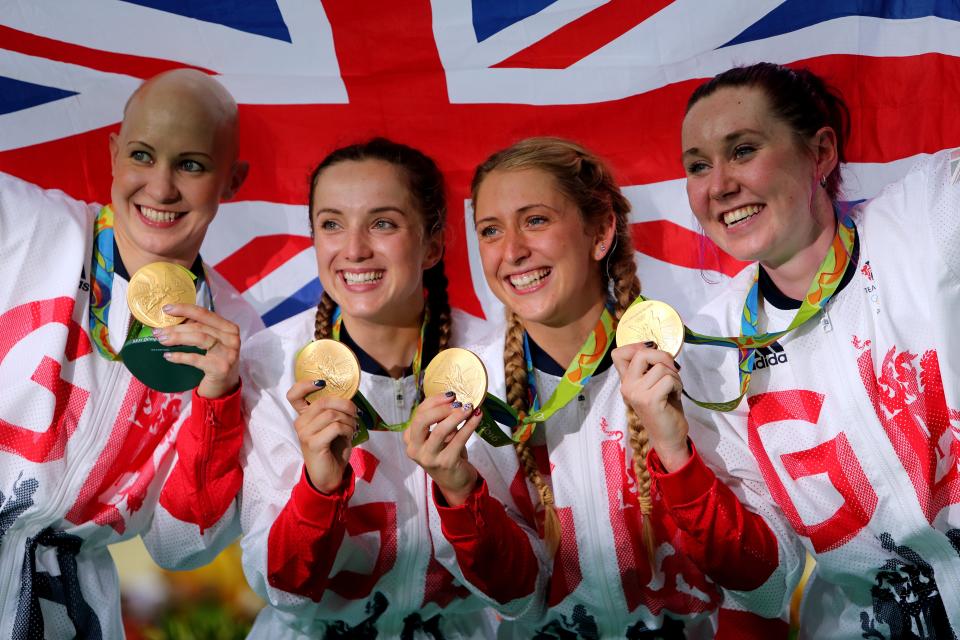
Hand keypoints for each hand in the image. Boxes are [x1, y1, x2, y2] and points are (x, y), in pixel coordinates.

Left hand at [154, 303, 240, 398]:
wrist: (224, 387)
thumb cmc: (215, 361)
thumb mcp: (212, 343)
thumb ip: (199, 330)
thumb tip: (172, 320)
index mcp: (229, 328)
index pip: (205, 314)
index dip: (185, 309)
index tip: (166, 309)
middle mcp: (232, 339)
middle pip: (200, 327)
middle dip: (176, 328)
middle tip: (158, 331)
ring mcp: (228, 353)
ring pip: (199, 338)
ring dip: (177, 338)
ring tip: (161, 340)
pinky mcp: (221, 368)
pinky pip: (195, 358)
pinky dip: (179, 356)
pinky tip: (168, 356)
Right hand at [286, 380, 357, 492]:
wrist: (330, 475)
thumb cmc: (333, 449)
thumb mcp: (333, 425)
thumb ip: (334, 411)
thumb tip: (348, 397)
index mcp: (304, 416)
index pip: (293, 395)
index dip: (306, 385)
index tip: (322, 383)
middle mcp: (300, 423)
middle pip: (323, 401)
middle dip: (345, 404)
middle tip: (355, 414)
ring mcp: (305, 433)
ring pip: (332, 414)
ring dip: (349, 420)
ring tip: (352, 428)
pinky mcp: (313, 443)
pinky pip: (336, 427)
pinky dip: (347, 429)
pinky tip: (349, 436)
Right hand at [404, 392, 480, 505]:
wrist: (455, 482)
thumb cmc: (446, 454)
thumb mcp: (440, 436)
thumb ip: (441, 420)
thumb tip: (455, 399)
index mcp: (410, 439)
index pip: (418, 414)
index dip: (434, 401)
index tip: (450, 395)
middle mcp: (415, 449)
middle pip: (422, 421)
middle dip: (440, 408)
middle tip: (457, 402)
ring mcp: (429, 458)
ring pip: (440, 431)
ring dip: (456, 416)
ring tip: (469, 407)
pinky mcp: (446, 463)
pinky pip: (459, 439)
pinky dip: (469, 426)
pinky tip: (477, 417)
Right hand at [612, 342, 689, 471]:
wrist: (669, 437)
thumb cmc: (665, 409)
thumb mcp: (654, 384)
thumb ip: (650, 368)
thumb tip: (657, 346)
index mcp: (626, 381)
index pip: (618, 354)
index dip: (636, 345)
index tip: (652, 350)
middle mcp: (627, 386)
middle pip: (642, 353)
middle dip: (663, 356)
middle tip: (672, 369)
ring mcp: (636, 393)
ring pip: (661, 367)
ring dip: (675, 376)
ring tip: (674, 389)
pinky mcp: (650, 400)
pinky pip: (668, 379)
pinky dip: (677, 385)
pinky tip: (675, 395)